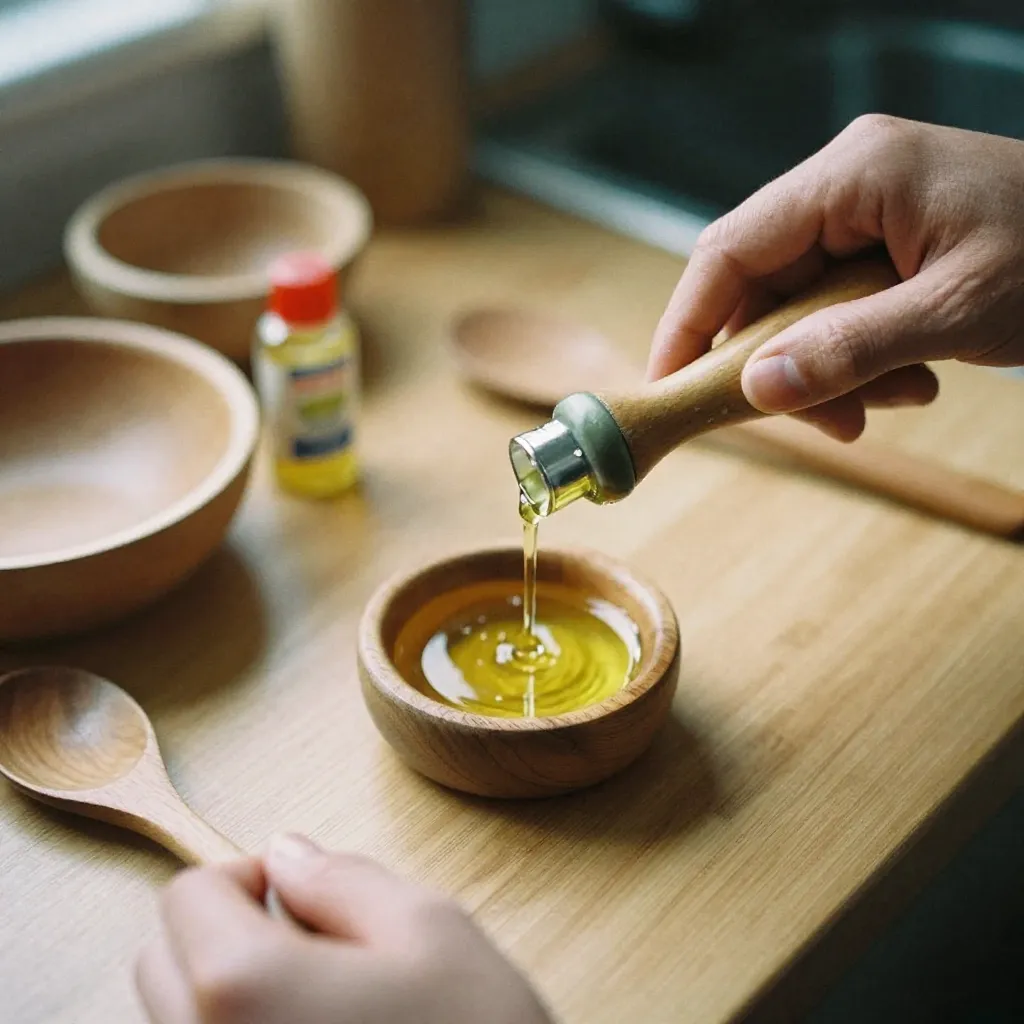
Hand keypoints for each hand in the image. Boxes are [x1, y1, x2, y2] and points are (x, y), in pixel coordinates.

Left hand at [136, 835, 552, 1023]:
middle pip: (162, 962)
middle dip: (223, 933)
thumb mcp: (431, 930)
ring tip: (316, 1005)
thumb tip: (288, 854)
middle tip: (310, 945)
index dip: (246, 875)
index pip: (188, 896)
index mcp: (246, 986)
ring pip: (176, 1022)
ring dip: (226, 994)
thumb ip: (344, 879)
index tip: (298, 892)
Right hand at [648, 115, 1023, 439]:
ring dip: (826, 371)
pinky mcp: (881, 244)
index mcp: (852, 175)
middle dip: (778, 364)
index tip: (669, 386)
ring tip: (889, 404)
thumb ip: (848, 351)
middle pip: (759, 286)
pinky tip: (905, 383)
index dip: (688, 322)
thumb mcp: (955, 312)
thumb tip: (756, 390)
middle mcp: (845, 186)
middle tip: (819, 424)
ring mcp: (862, 214)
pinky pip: (834, 311)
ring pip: (795, 309)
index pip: (729, 249)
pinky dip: (854, 360)